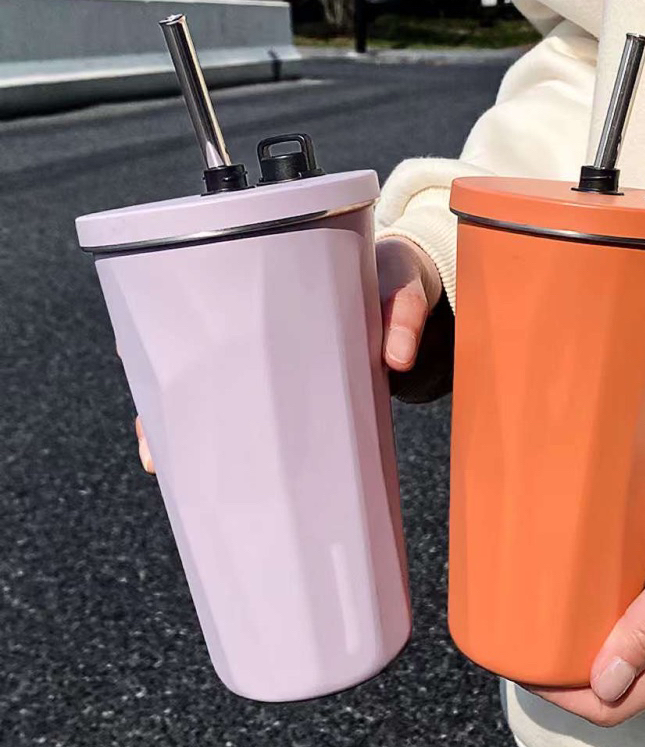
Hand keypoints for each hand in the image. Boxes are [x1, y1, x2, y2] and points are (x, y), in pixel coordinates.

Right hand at [132, 236, 440, 473]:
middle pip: (193, 359)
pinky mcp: (298, 385)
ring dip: (192, 429)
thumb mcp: (399, 283)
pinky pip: (258, 411)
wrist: (412, 287)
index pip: (194, 300)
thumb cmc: (393, 274)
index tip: (131, 356)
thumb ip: (404, 313)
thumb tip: (397, 360)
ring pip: (216, 392)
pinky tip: (223, 472)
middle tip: (154, 443)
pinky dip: (236, 439)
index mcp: (268, 282)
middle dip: (164, 399)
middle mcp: (259, 324)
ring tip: (173, 469)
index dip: (155, 328)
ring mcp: (274, 358)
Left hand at [527, 486, 644, 725]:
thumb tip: (603, 683)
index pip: (611, 705)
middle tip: (522, 642)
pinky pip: (628, 619)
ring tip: (538, 618)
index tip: (524, 671)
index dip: (564, 698)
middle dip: (562, 673)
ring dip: (576, 644)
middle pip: (608, 683)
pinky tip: (576, 591)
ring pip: (616, 651)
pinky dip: (596, 615)